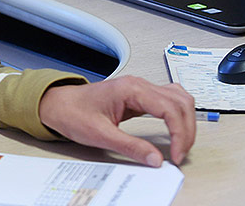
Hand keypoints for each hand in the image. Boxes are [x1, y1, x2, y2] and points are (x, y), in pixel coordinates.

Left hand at [38, 76, 194, 166]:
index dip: (180, 134)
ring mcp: (139, 89)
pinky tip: (175, 130)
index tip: (176, 155)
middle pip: (180, 102)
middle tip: (180, 153)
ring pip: (178, 98)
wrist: (57, 103)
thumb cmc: (72, 112)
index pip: (170, 108)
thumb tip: (155, 159)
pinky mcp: (138, 96)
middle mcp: (138, 85)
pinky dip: (177, 116)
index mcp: (130, 89)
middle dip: (186, 129)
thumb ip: (130, 147)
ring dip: (186, 121)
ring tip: (180, 144)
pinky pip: (168, 101)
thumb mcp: (100, 134)